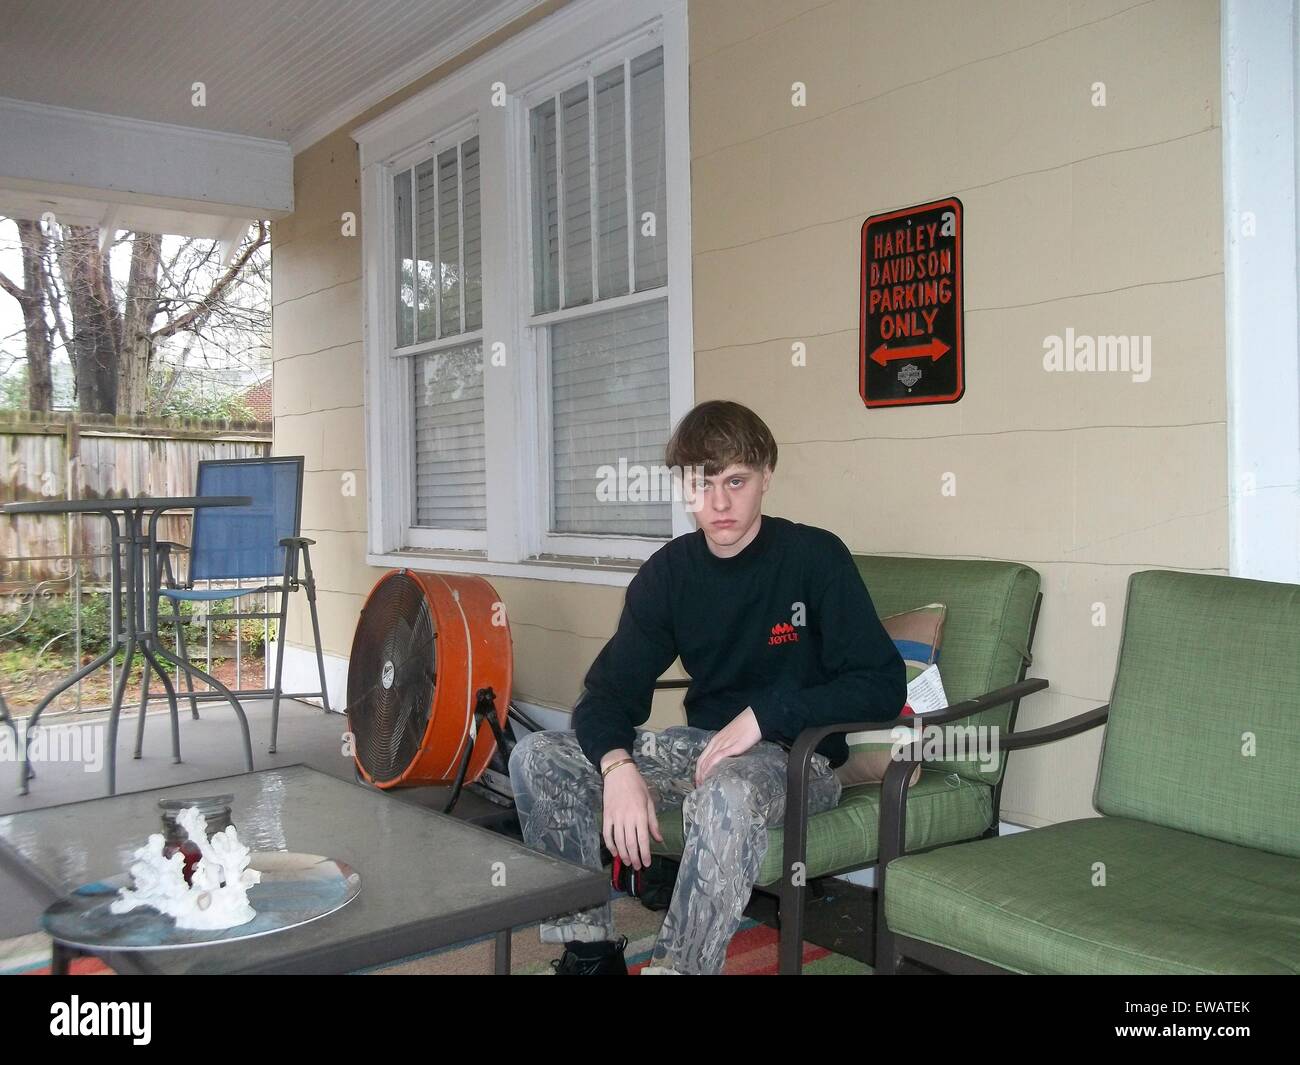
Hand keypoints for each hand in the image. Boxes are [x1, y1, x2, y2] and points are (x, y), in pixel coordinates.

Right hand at [601, 750, 661, 869]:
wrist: (618, 772)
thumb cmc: (637, 785)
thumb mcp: (649, 801)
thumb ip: (653, 822)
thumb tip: (658, 839)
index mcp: (640, 814)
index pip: (643, 839)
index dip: (645, 853)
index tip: (647, 863)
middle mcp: (627, 817)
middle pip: (630, 843)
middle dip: (634, 857)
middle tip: (637, 867)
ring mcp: (615, 817)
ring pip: (618, 841)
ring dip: (623, 854)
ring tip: (627, 862)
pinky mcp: (606, 815)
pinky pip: (607, 834)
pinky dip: (610, 844)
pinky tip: (614, 852)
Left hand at [694, 708, 761, 786]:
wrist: (754, 719)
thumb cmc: (745, 728)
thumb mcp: (731, 739)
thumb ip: (726, 748)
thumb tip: (725, 761)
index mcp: (715, 741)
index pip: (702, 758)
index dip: (698, 771)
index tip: (698, 781)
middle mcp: (716, 743)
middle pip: (701, 762)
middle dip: (698, 775)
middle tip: (699, 787)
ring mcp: (723, 745)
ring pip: (707, 761)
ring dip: (703, 774)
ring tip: (703, 785)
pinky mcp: (732, 747)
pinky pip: (718, 758)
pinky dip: (711, 767)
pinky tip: (710, 775)